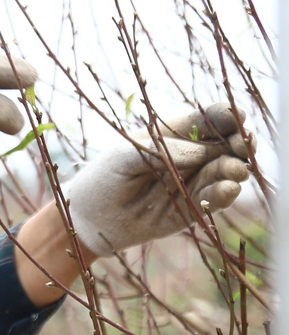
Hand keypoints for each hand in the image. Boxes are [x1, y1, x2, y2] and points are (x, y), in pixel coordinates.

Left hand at [65, 103, 250, 254]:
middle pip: (227, 144)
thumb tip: (203, 152)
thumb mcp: (124, 157)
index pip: (207, 120)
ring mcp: (194, 182)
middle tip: (244, 145)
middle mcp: (190, 157)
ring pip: (226, 172)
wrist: (90, 218)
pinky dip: (224, 195)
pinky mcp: (193, 209)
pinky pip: (215, 200)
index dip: (226, 116)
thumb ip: (161, 151)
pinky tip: (227, 189)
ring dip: (235, 169)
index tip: (237, 116)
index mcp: (172, 135)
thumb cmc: (103, 178)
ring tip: (234, 171)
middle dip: (241, 142)